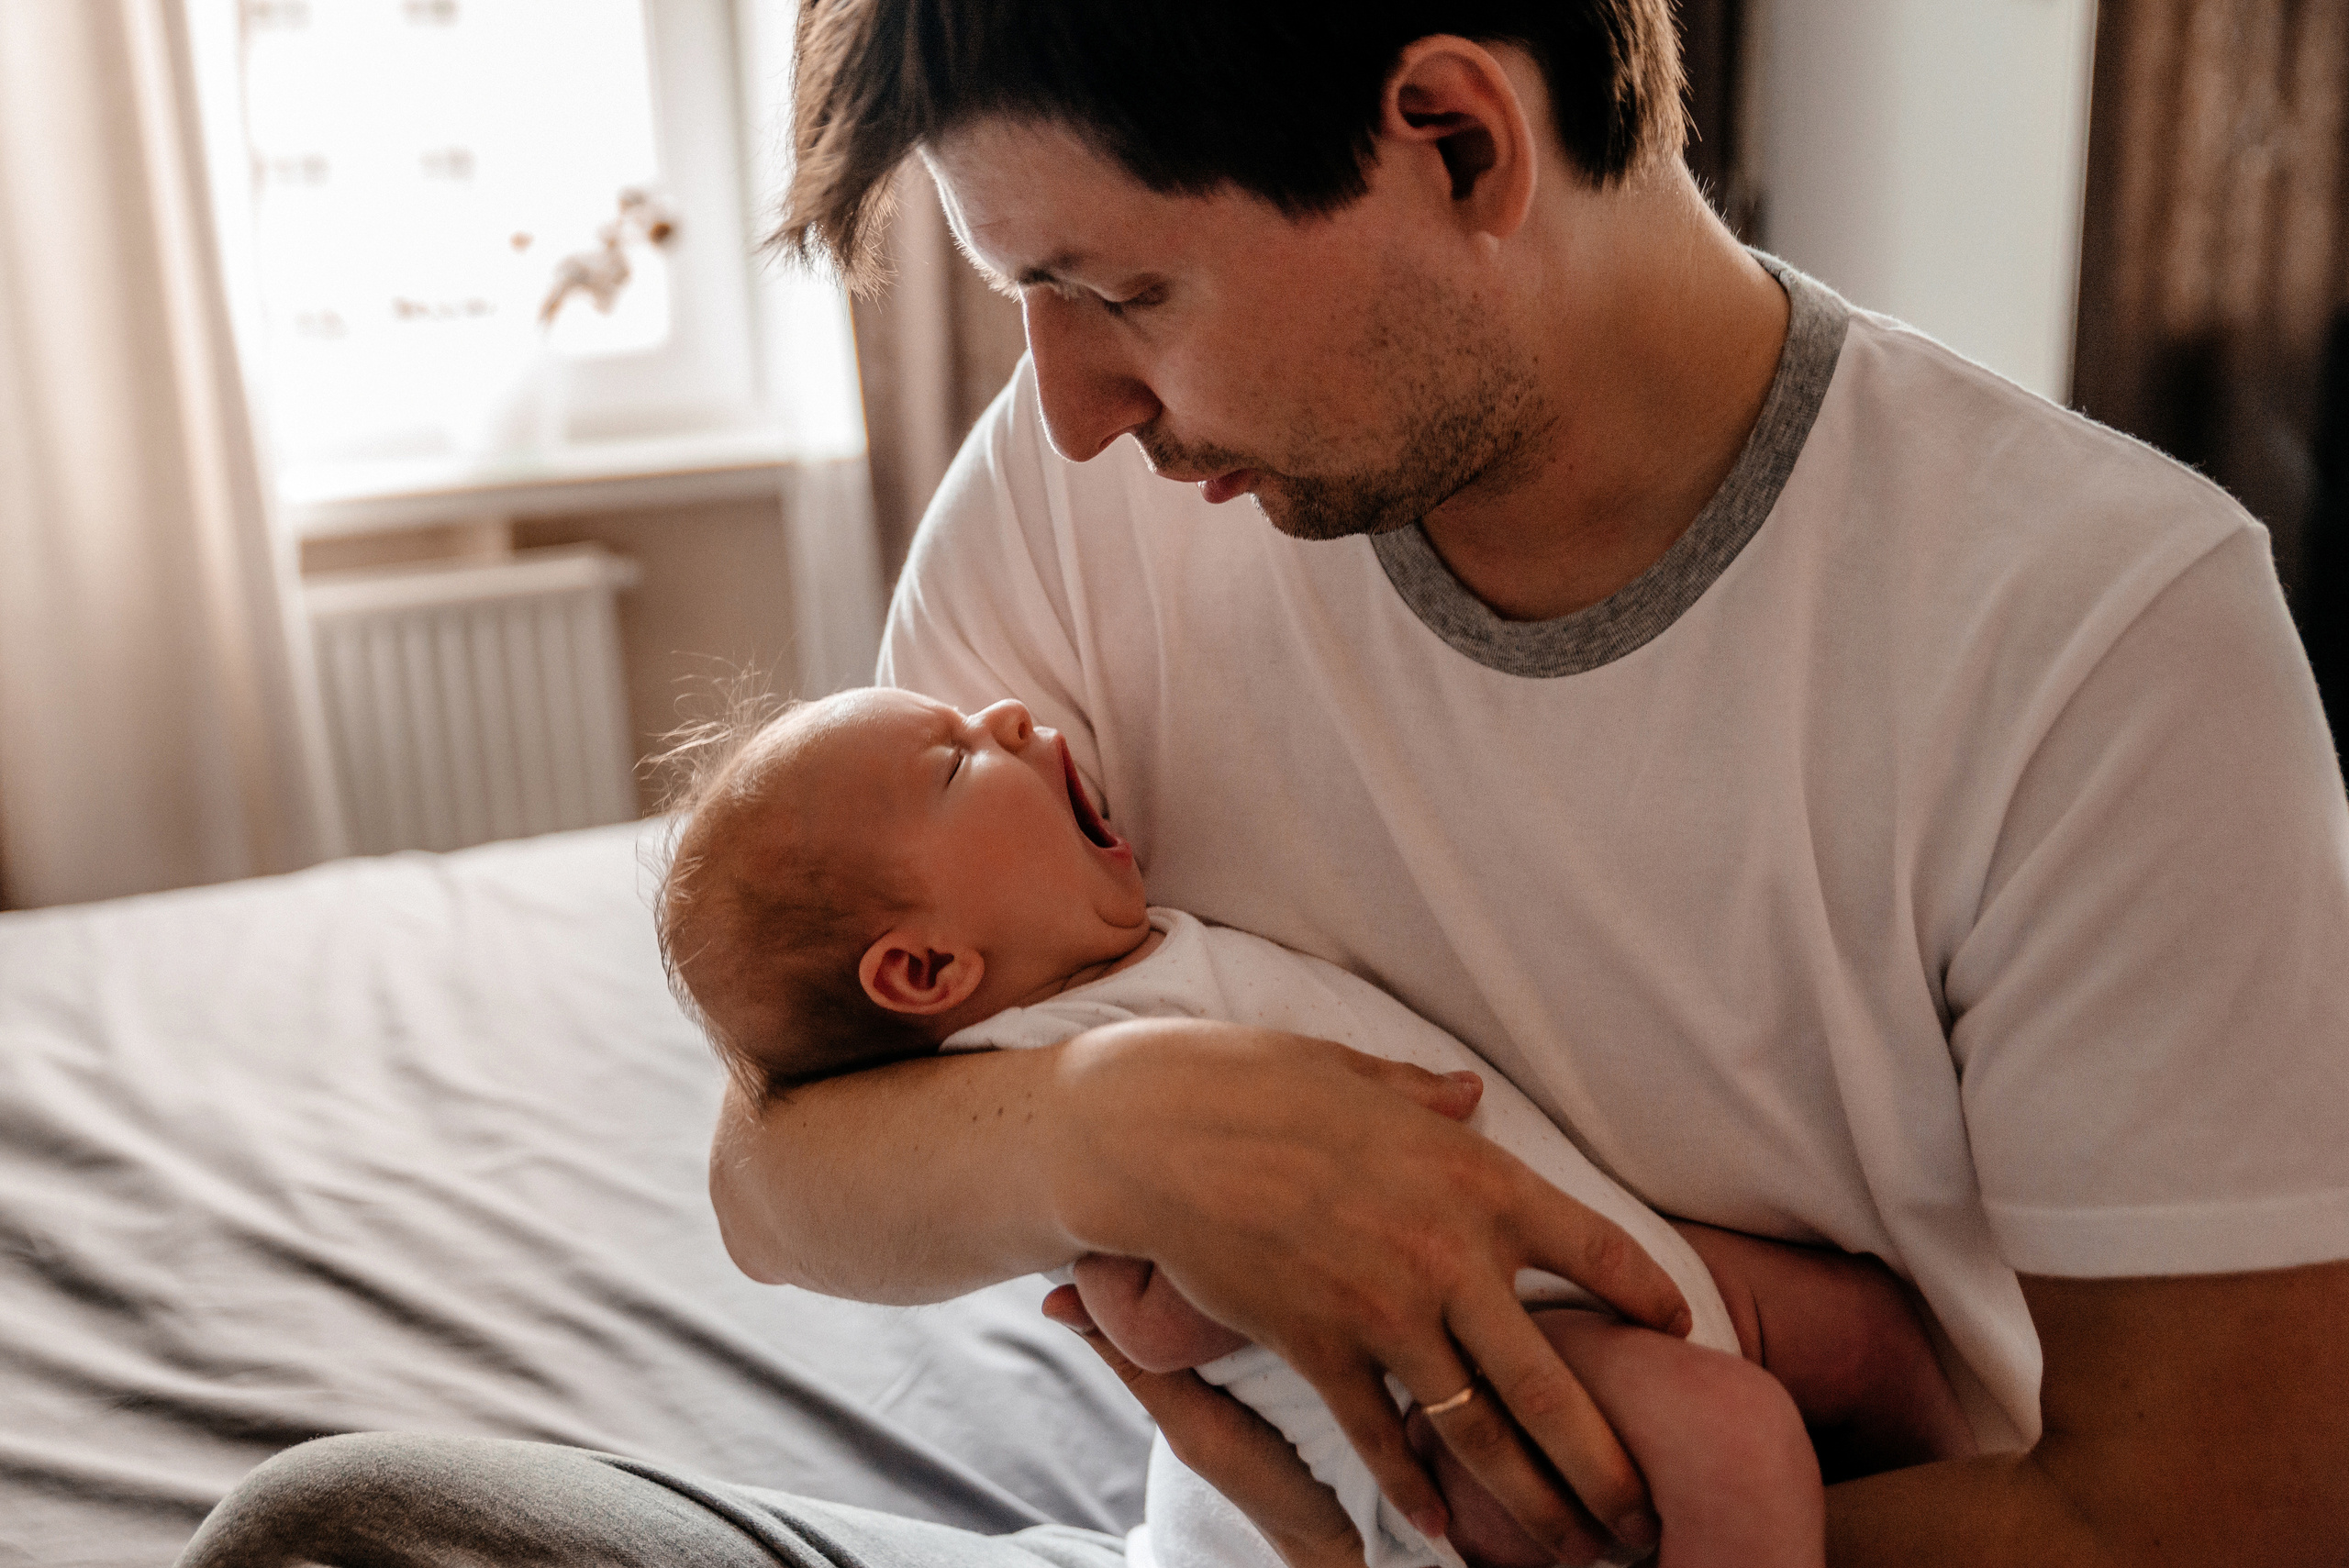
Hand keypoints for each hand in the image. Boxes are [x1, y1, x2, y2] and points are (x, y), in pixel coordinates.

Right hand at [1047, 1021, 1687, 1560]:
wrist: (1150, 1131)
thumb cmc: (1251, 1083)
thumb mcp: (1355, 1074)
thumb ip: (1423, 1098)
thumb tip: (1465, 1093)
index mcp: (1476, 1177)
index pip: (1597, 1249)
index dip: (1649, 1295)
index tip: (1681, 1333)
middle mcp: (1448, 1254)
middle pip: (1554, 1385)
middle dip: (1608, 1466)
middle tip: (1646, 1521)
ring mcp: (1383, 1311)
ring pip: (1481, 1431)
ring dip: (1534, 1502)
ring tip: (1574, 1550)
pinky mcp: (1317, 1348)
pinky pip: (1380, 1436)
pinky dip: (1414, 1488)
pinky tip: (1440, 1527)